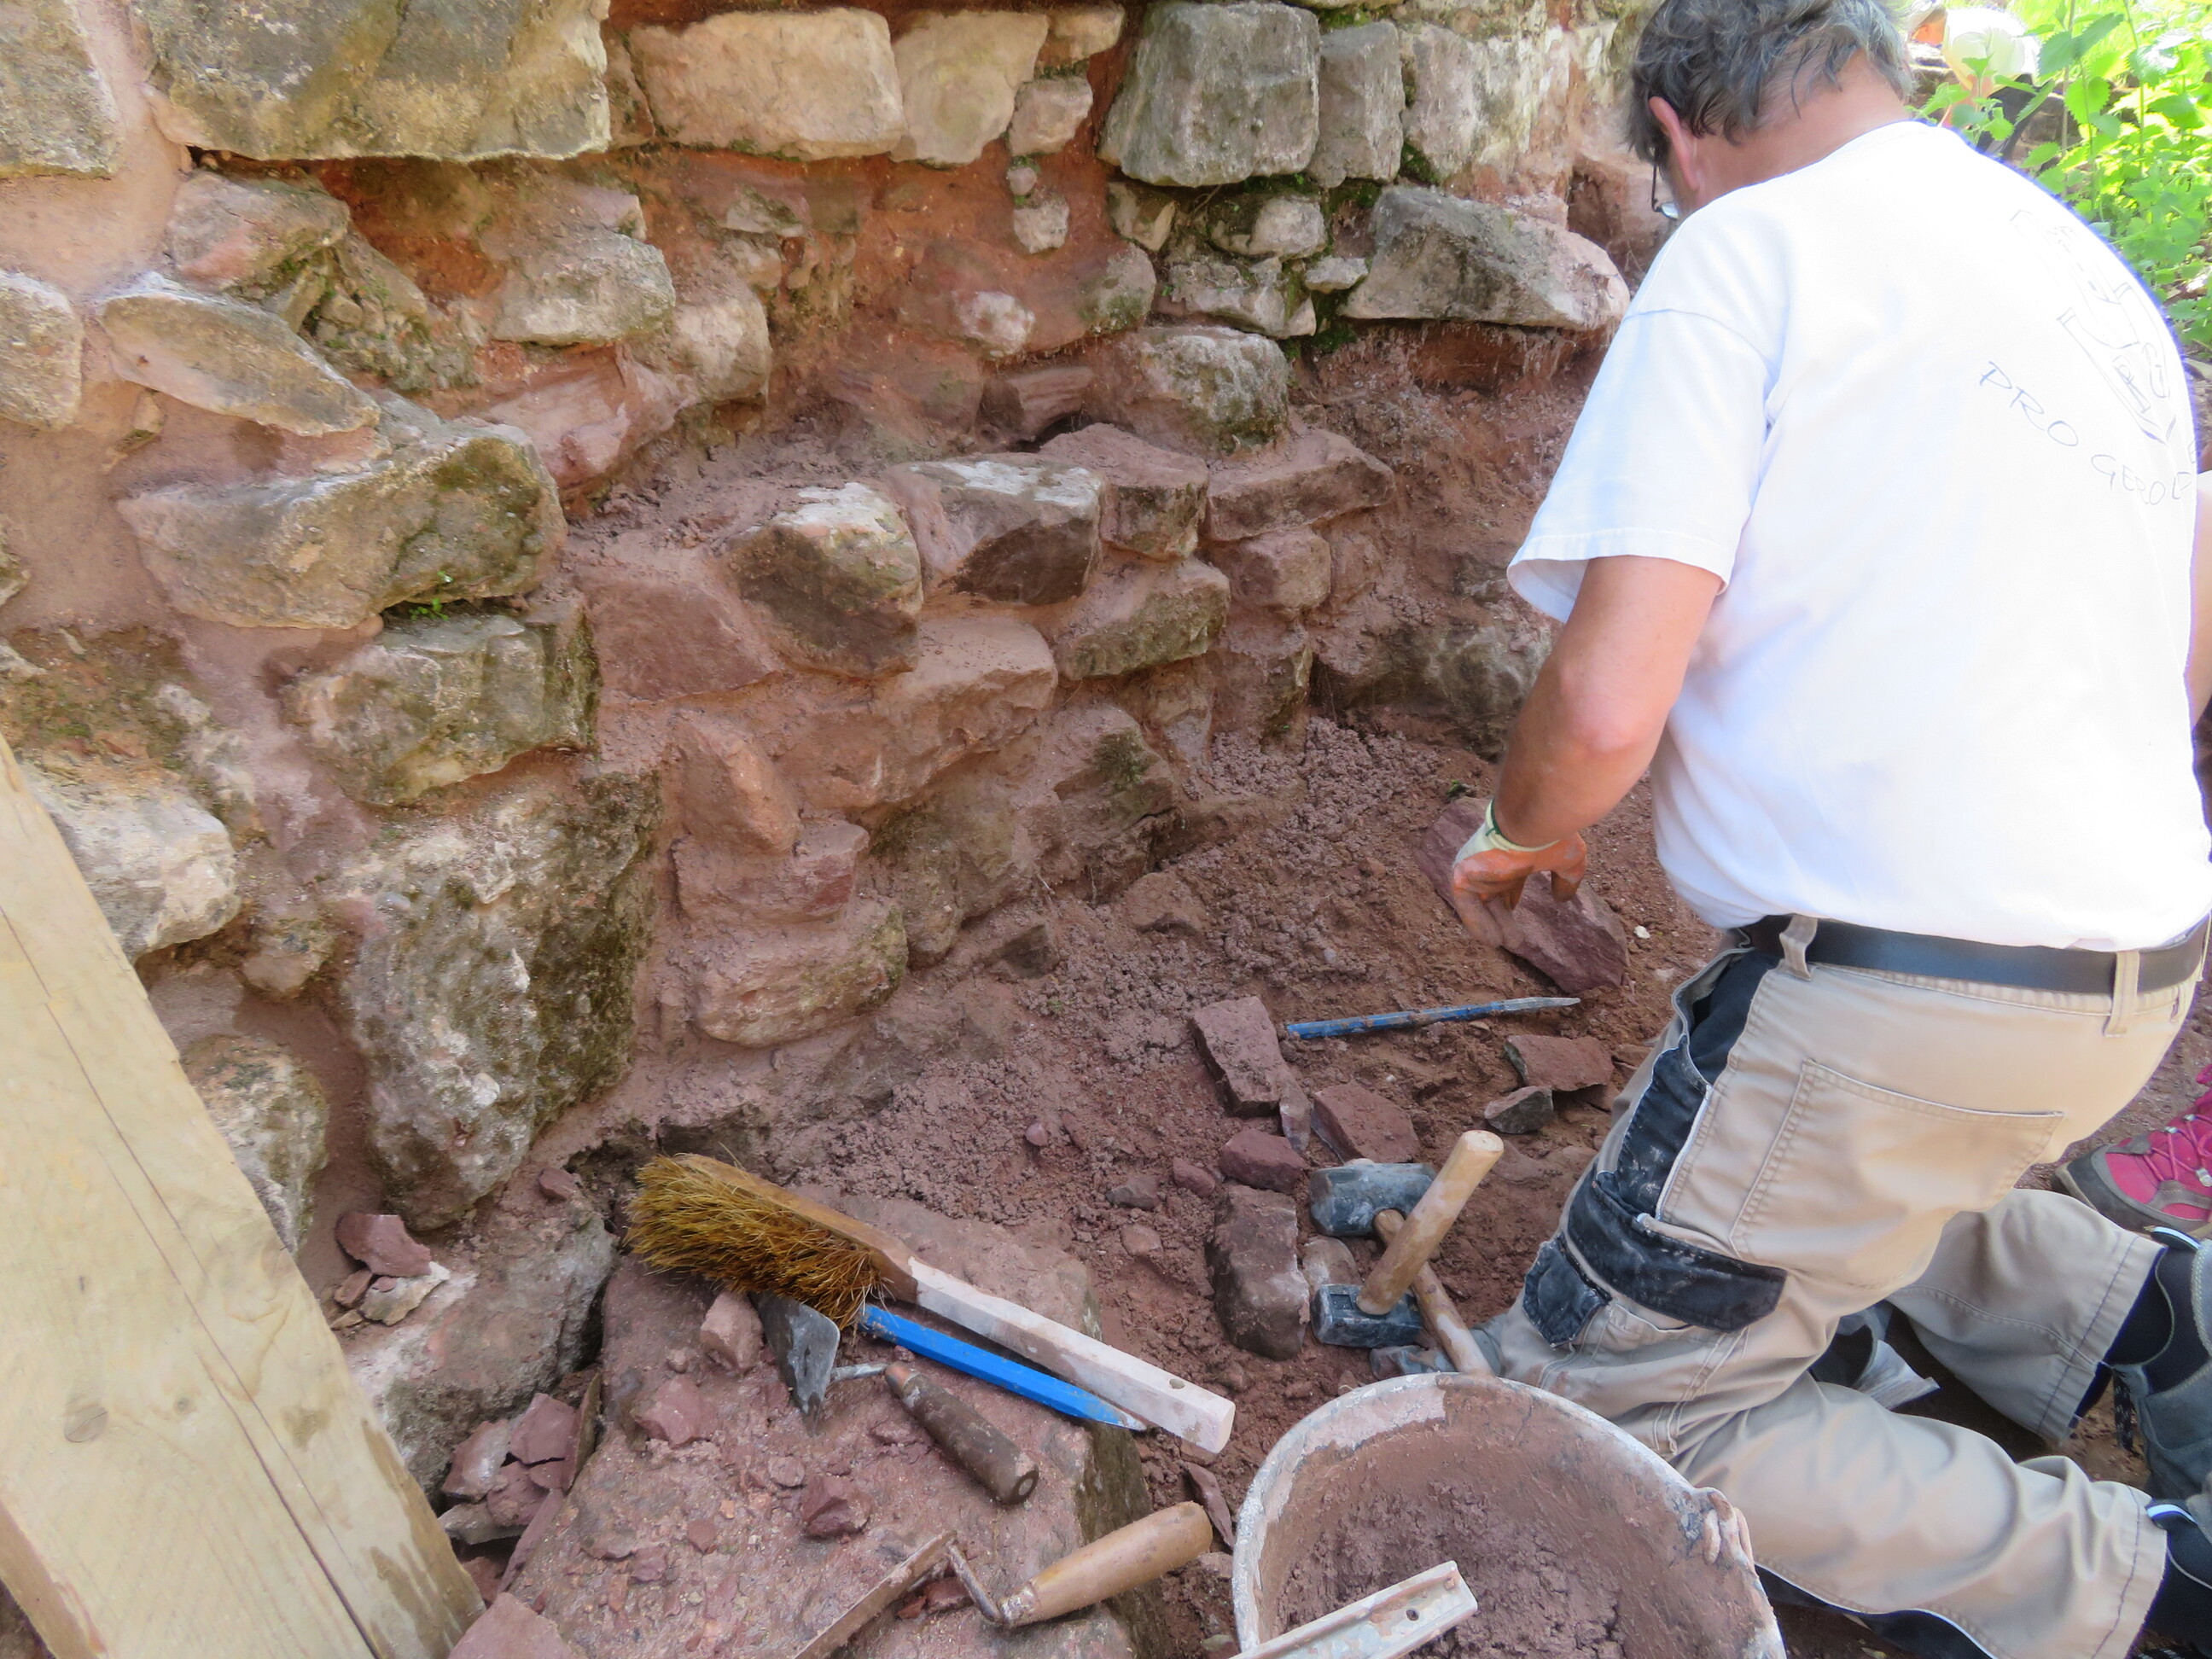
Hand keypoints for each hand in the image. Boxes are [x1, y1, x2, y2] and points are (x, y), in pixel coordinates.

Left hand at [1447, 800, 1587, 944]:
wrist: (1530, 823)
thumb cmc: (1549, 837)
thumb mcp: (1567, 859)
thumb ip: (1566, 878)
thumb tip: (1564, 898)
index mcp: (1510, 854)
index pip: (1507, 878)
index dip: (1510, 897)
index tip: (1515, 913)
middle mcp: (1490, 860)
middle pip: (1493, 894)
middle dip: (1503, 917)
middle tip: (1515, 939)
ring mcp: (1475, 867)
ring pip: (1481, 902)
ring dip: (1493, 924)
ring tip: (1506, 944)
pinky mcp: (1462, 875)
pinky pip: (1467, 906)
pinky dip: (1478, 923)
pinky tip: (1493, 941)